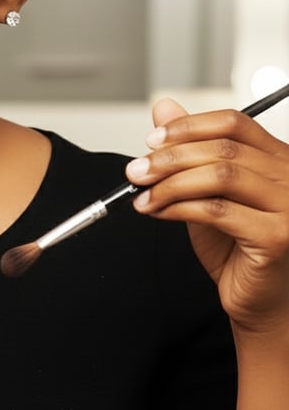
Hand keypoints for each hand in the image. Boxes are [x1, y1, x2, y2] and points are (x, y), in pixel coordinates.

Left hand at [125, 97, 288, 335]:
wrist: (259, 301)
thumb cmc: (237, 248)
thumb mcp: (206, 190)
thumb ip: (189, 151)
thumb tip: (163, 108)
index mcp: (278, 159)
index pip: (234, 124)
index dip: (188, 127)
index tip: (152, 140)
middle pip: (222, 148)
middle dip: (169, 157)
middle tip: (136, 171)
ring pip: (219, 176)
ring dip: (169, 183)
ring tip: (143, 195)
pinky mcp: (278, 237)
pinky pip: (216, 210)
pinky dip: (178, 207)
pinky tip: (158, 212)